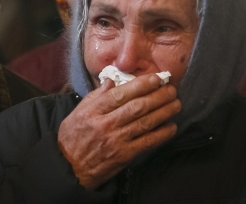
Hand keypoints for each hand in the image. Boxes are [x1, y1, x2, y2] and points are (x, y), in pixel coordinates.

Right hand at [57, 75, 180, 189]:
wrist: (69, 167)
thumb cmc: (73, 136)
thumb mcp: (78, 111)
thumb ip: (96, 96)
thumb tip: (112, 79)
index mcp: (93, 111)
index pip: (120, 94)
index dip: (141, 85)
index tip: (156, 78)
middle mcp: (105, 124)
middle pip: (137, 107)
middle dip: (158, 96)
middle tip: (171, 89)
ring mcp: (116, 140)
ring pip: (145, 122)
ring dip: (164, 112)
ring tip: (176, 103)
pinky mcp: (124, 155)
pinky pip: (147, 142)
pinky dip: (161, 134)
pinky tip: (172, 126)